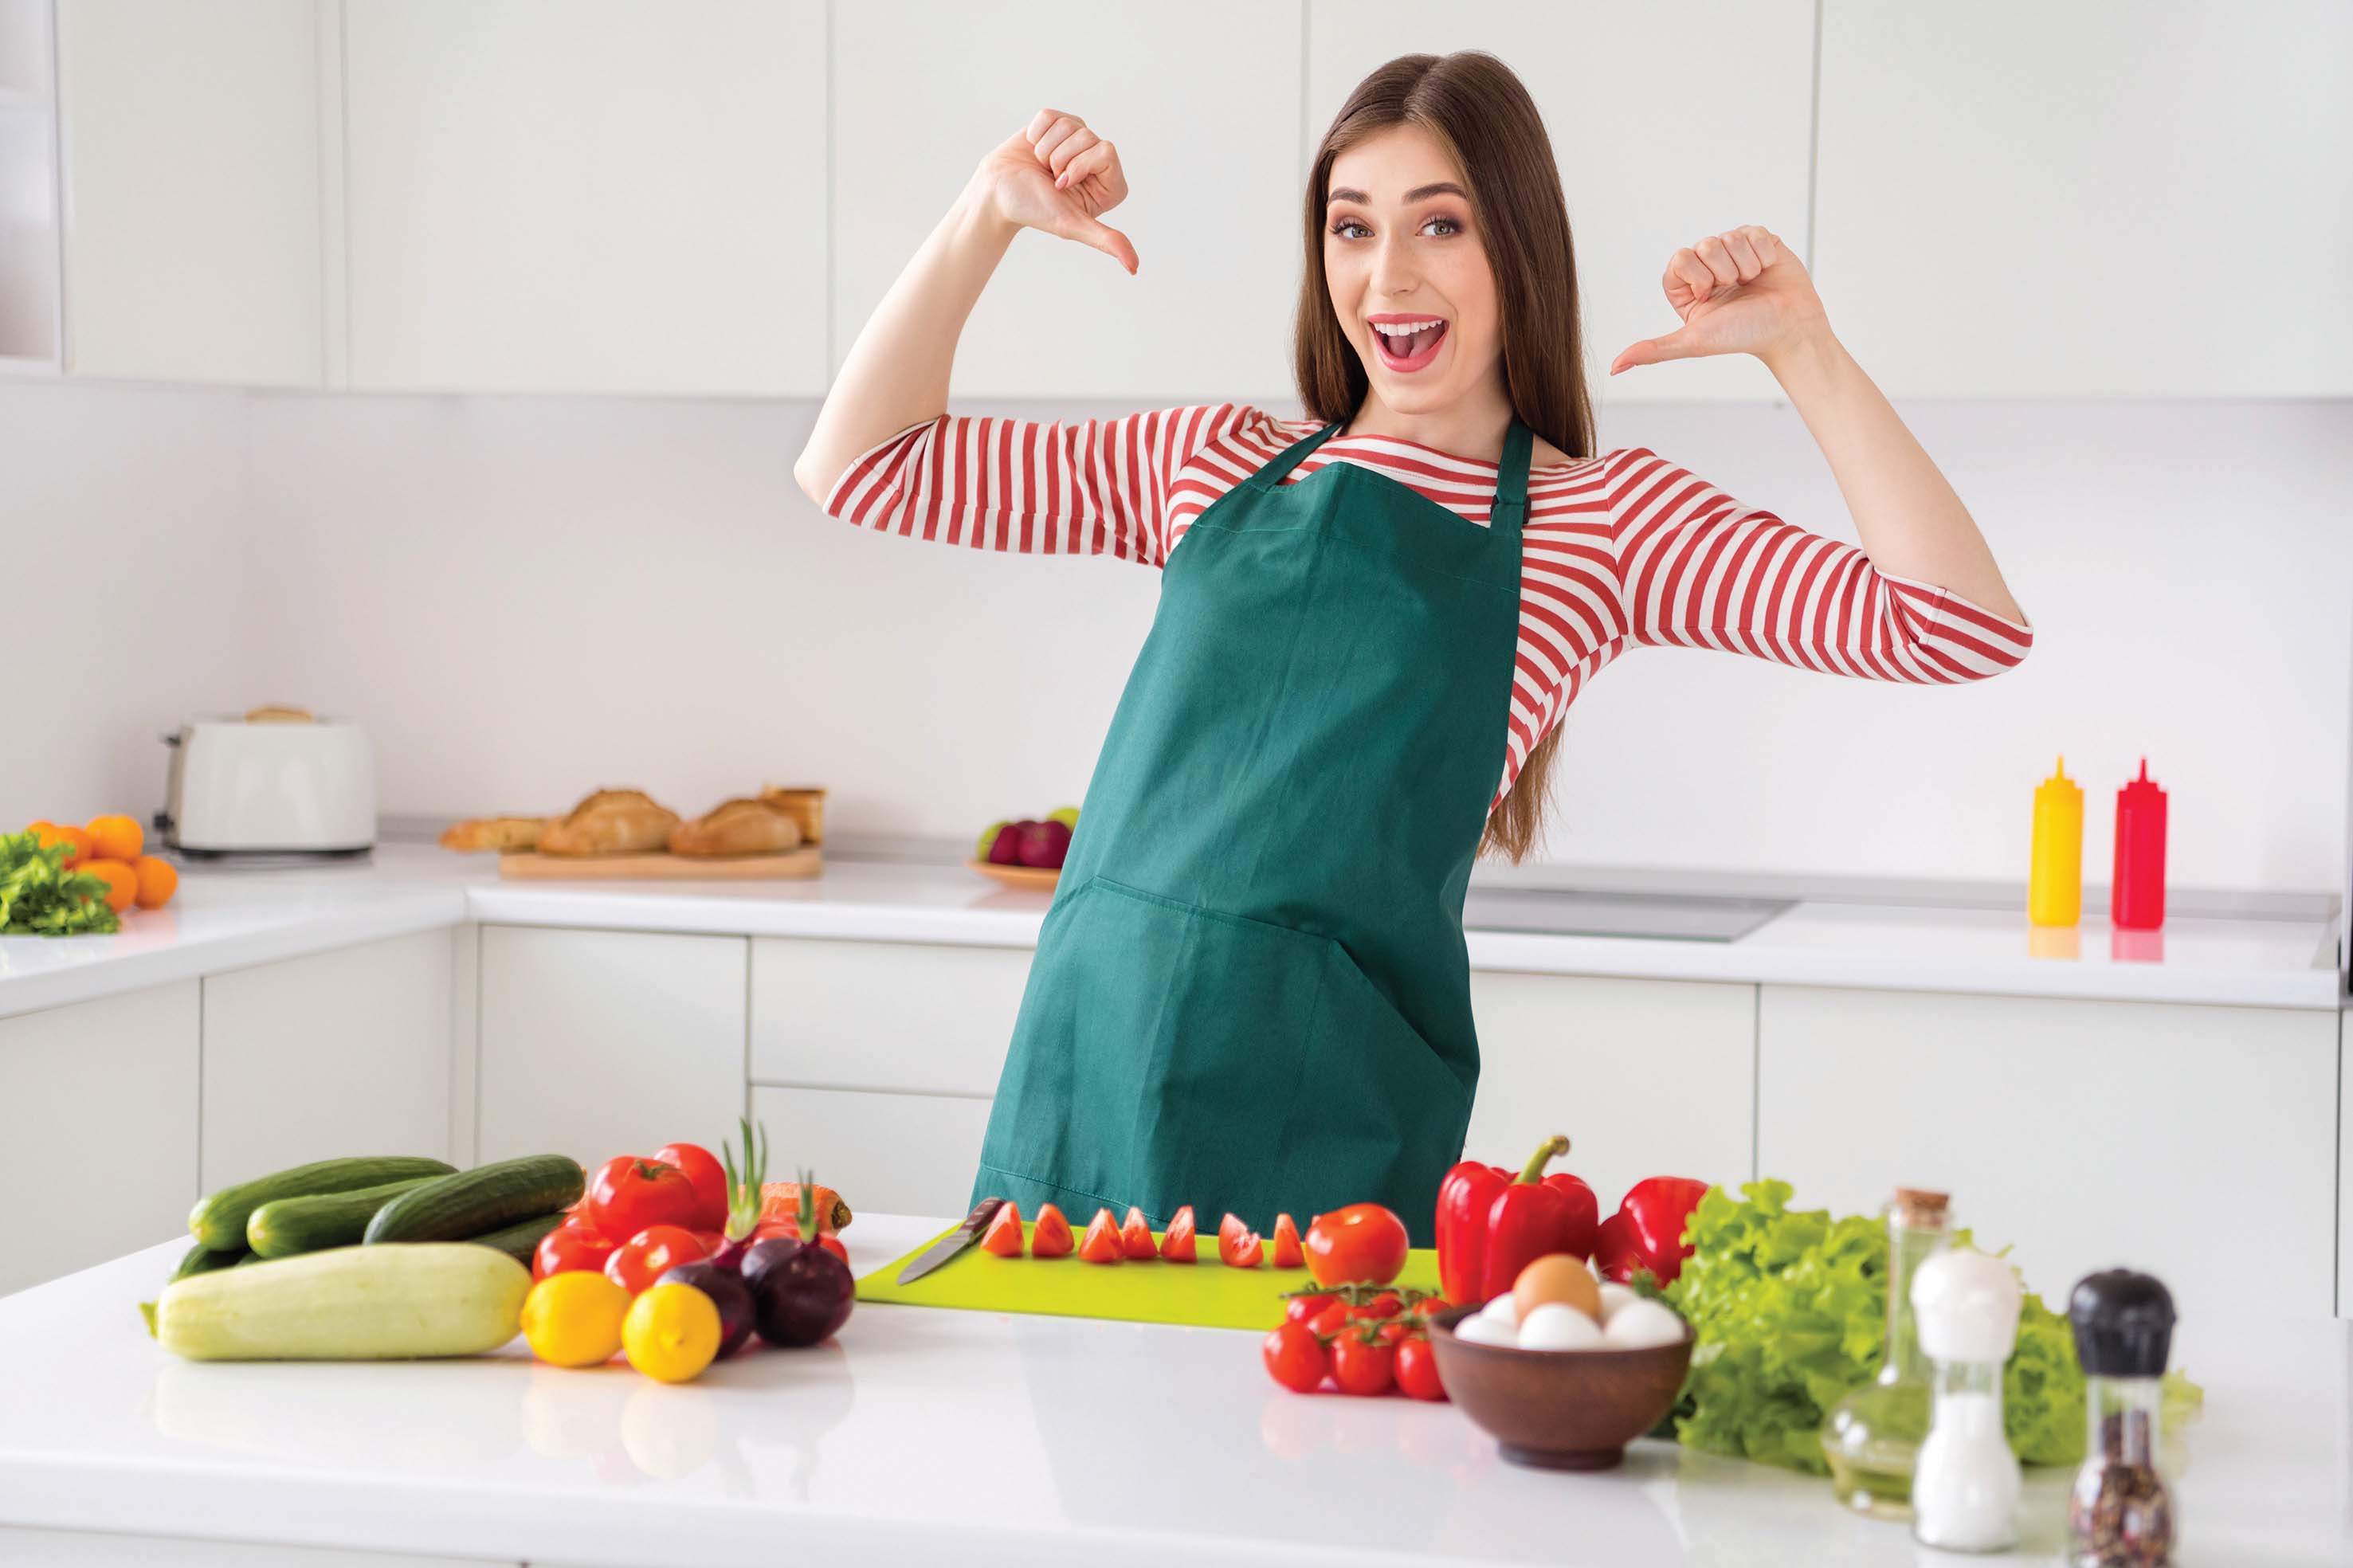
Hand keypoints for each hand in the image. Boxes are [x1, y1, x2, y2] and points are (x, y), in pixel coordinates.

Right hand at [975, 109, 1137, 274]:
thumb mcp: (1072, 225)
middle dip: (1060, 158)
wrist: (997, 192)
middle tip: (1050, 178)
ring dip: (1046, 148)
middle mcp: (1098, 160)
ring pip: (1069, 125)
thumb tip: (1134, 268)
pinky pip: (1051, 115)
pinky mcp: (1058, 124)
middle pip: (1087, 136)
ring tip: (1041, 166)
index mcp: (1109, 184)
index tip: (1061, 185)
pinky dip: (1036, 134)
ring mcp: (1078, 139)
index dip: (1078, 166)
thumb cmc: (1033, 210)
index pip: (1106, 152)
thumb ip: (1106, 240)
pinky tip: (1034, 152)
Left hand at [1609, 225, 1826, 374]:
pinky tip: (1766, 272)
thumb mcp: (1693, 342)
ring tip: (1752, 284)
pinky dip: (1764, 256)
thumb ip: (1654, 349)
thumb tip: (1615, 367)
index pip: (1679, 259)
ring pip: (1730, 237)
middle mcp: (1707, 265)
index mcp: (1686, 284)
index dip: (1697, 277)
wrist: (1788, 329)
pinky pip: (1754, 233)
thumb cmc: (1742, 335)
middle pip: (1705, 245)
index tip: (1709, 297)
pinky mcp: (1759, 240)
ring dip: (1746, 266)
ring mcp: (1733, 250)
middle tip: (1735, 291)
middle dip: (1724, 273)